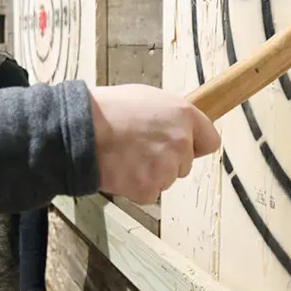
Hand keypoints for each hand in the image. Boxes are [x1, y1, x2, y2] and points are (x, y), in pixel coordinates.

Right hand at [89, 84, 220, 204]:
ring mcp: (165, 167)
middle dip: (168, 160)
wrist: (79, 130)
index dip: (195, 145)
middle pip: (186, 164)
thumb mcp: (148, 97)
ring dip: (150, 174)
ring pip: (167, 179)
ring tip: (126, 155)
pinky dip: (135, 187)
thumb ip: (171, 115)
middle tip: (140, 147)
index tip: (184, 147)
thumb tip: (181, 127)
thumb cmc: (108, 110)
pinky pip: (149, 193)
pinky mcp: (148, 188)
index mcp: (184, 115)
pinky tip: (121, 169)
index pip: (210, 142)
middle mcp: (180, 141)